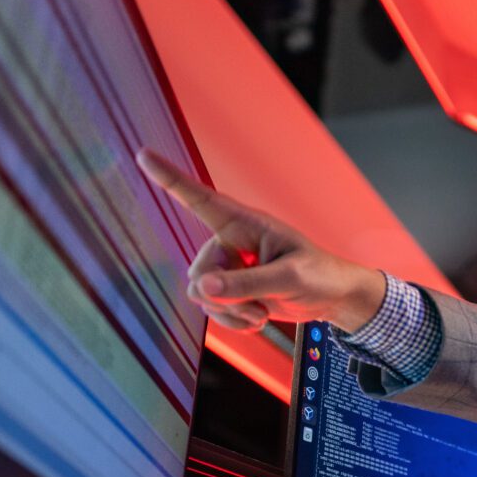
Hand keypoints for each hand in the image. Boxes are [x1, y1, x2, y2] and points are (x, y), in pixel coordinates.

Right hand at [136, 149, 386, 332]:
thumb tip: (203, 287)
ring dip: (231, 312)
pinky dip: (233, 321)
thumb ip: (245, 283)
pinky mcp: (231, 289)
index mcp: (246, 224)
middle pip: (199, 272)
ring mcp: (229, 267)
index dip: (171, 179)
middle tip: (257, 306)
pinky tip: (257, 318)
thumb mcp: (288, 279)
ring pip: (202, 295)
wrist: (332, 298)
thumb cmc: (319, 276)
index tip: (144, 155)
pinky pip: (212, 310)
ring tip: (261, 312)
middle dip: (224, 296)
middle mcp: (231, 242)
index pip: (201, 199)